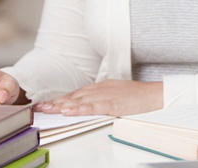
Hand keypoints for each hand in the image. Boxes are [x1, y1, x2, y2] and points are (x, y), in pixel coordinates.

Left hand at [35, 79, 162, 115]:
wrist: (158, 96)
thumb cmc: (140, 99)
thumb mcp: (117, 98)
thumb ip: (102, 102)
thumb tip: (86, 110)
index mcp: (102, 88)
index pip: (76, 94)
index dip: (59, 99)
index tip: (44, 104)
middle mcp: (102, 89)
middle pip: (74, 96)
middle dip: (55, 102)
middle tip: (38, 108)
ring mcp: (108, 95)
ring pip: (80, 100)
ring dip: (62, 105)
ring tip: (48, 110)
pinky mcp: (114, 103)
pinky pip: (94, 106)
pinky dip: (80, 108)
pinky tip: (68, 110)